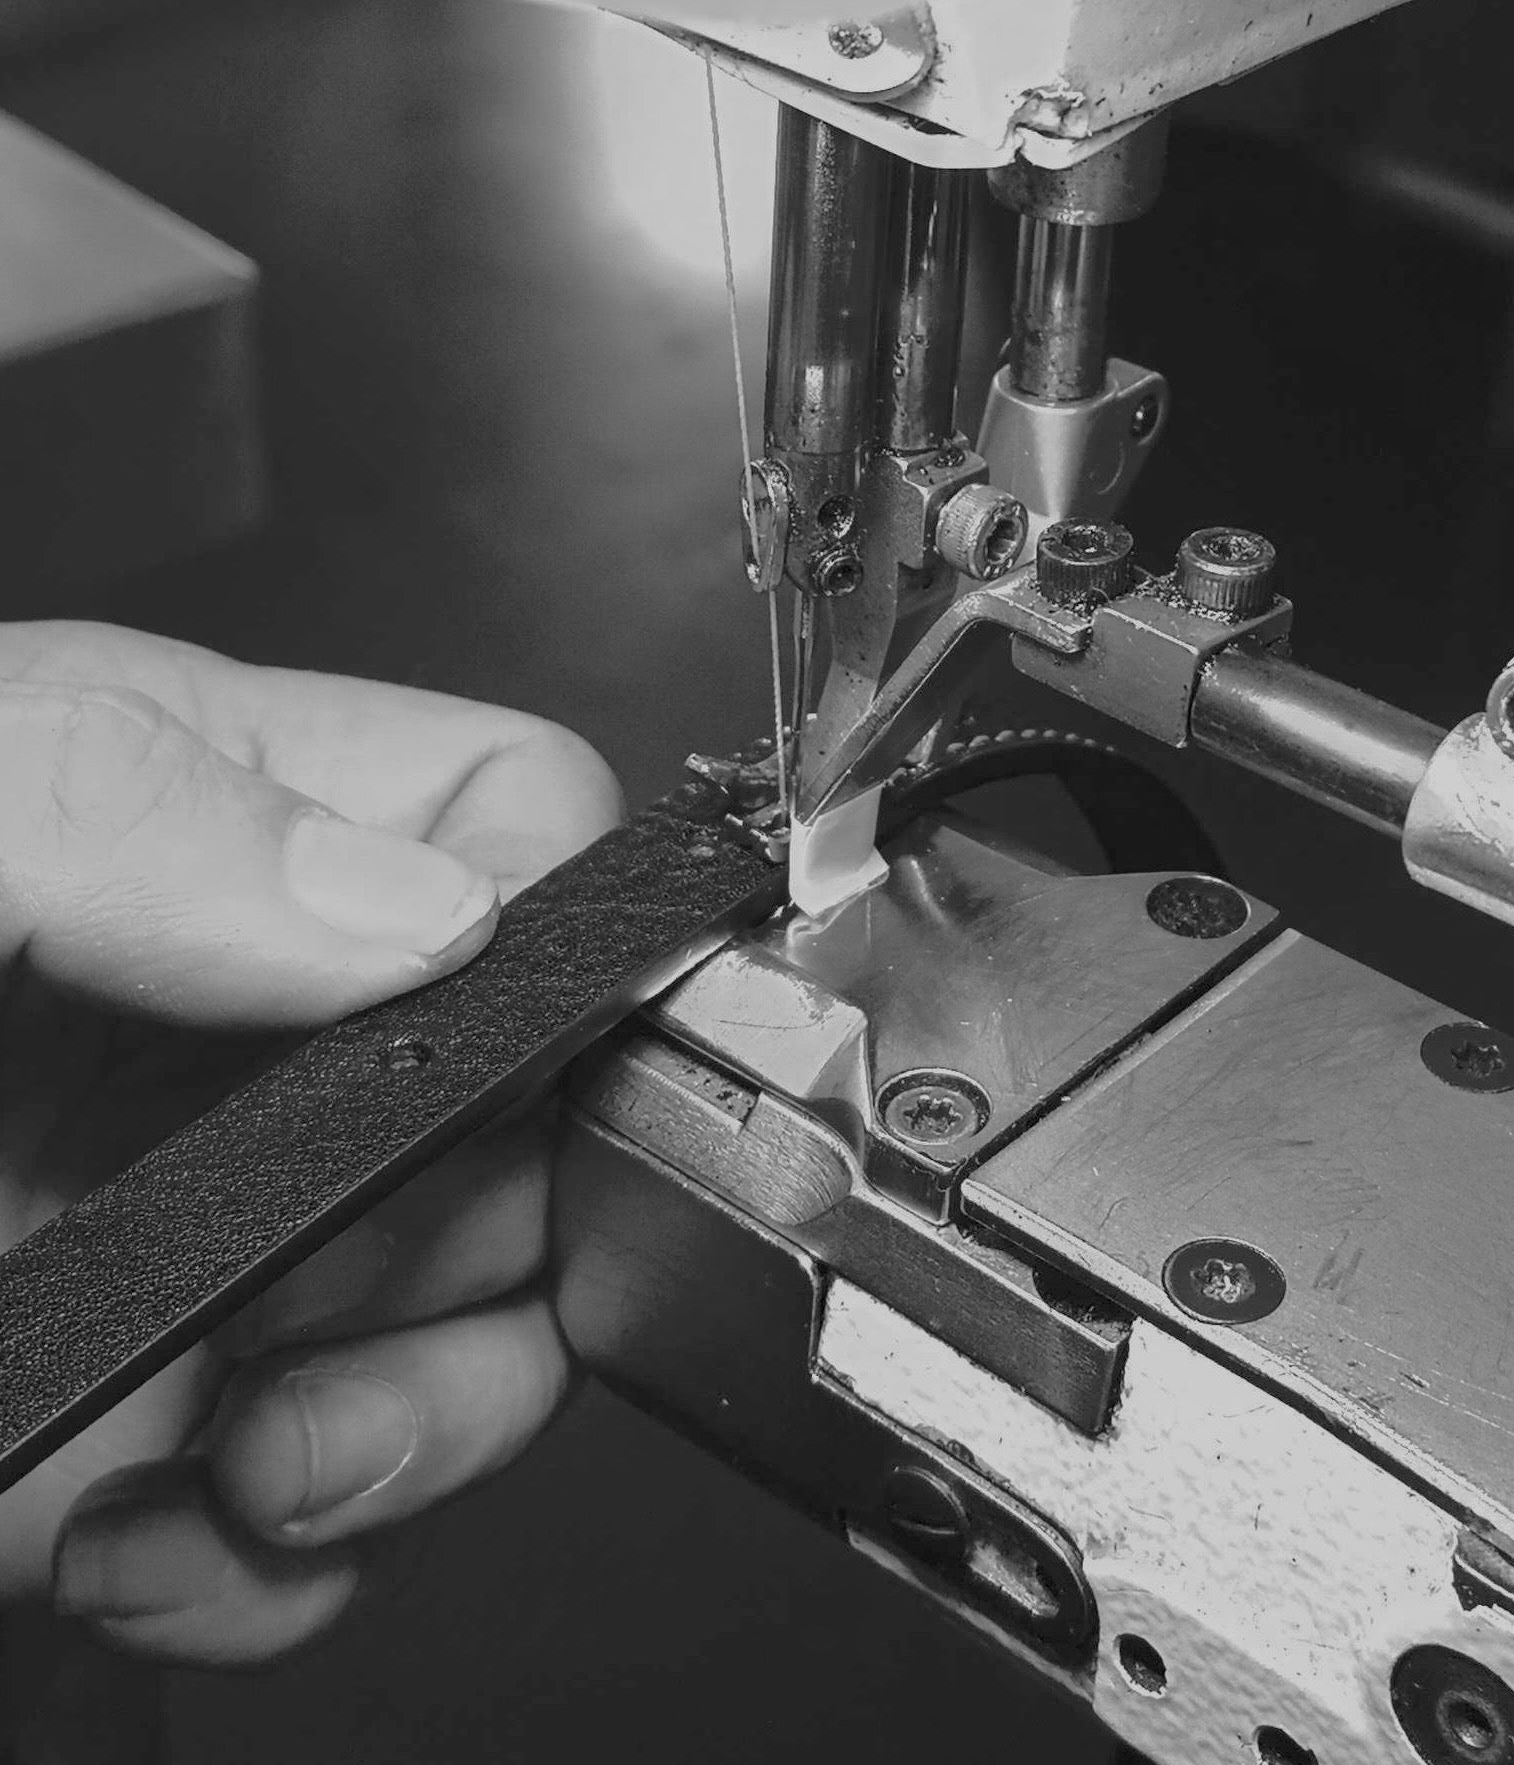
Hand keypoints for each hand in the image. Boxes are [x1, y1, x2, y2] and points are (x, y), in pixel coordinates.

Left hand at [0, 621, 620, 1666]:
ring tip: (252, 1469)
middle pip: (540, 1099)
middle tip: (341, 1321)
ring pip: (482, 1304)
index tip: (502, 1084)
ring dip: (413, 1424)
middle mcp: (237, 1021)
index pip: (516, 822)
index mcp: (201, 825)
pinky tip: (156, 1535)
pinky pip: (337, 1480)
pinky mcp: (154, 1397)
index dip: (565, 939)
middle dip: (492, 1243)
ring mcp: (209, 1219)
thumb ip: (108, 804)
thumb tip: (407, 914)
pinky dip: (288, 1548)